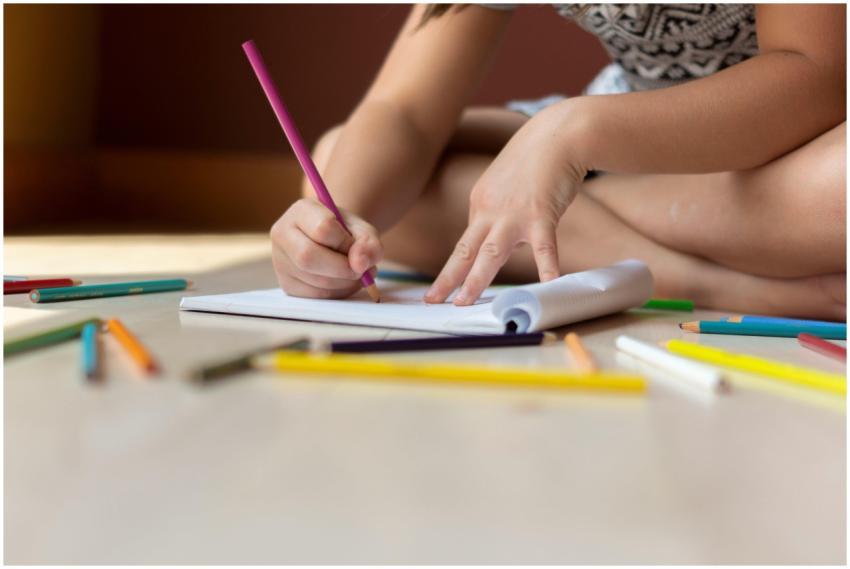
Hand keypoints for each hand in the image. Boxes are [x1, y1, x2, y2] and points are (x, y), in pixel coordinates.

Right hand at [270, 198, 382, 298]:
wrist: (330, 241)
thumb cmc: (345, 232)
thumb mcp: (362, 229)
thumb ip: (368, 243)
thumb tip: (360, 265)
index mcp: (301, 210)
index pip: (323, 228)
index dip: (346, 242)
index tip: (355, 246)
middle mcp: (282, 234)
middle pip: (308, 257)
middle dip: (343, 268)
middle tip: (361, 270)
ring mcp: (280, 261)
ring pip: (314, 280)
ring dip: (345, 283)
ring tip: (357, 274)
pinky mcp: (286, 284)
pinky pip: (315, 295)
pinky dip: (337, 293)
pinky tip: (344, 282)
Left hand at [425, 106, 586, 305]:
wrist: (559, 133)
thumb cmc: (536, 159)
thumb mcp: (504, 184)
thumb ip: (500, 211)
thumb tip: (503, 239)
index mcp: (480, 203)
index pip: (466, 242)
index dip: (456, 268)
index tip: (443, 288)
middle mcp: (490, 210)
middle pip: (464, 251)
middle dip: (447, 279)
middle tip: (432, 301)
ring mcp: (514, 213)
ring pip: (490, 253)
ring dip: (475, 280)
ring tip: (464, 302)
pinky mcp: (541, 213)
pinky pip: (543, 244)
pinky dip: (546, 263)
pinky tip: (549, 281)